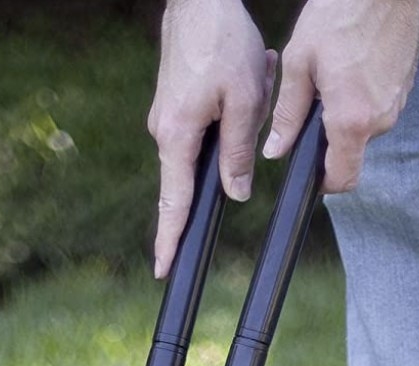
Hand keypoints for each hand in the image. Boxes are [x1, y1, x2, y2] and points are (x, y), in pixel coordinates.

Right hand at [149, 0, 277, 277]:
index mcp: (177, 137)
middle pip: (191, 177)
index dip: (171, 239)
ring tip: (254, 74)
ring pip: (208, 145)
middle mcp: (164, 132)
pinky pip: (207, 123)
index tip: (164, 270)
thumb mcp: (244, 99)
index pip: (174, 202)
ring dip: (238, 116)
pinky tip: (249, 72)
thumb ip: (238, 152)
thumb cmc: (222, 42)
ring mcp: (168, 118)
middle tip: (242, 115)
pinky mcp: (176, 104)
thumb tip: (234, 193)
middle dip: (226, 157)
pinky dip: (232, 105)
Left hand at [265, 0, 418, 192]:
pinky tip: (352, 65)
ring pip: (364, 127)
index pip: (343, 179)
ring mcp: (397, 104)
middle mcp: (380, 121)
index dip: (324, 183)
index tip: (311, 172)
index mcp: (351, 120)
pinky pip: (378, 106)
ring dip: (347, 113)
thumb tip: (276, 149)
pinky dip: (362, 96)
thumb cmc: (341, 12)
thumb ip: (287, 114)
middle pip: (352, 152)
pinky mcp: (405, 88)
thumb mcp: (300, 61)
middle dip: (331, 138)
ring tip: (334, 75)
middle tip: (314, 102)